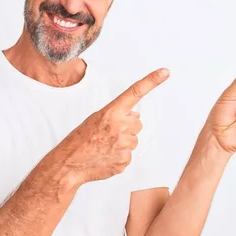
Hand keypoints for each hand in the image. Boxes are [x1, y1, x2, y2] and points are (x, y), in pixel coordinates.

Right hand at [59, 68, 169, 183]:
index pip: (135, 92)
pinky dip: (120, 156)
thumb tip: (136, 115)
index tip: (165, 72)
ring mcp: (124, 145)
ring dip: (123, 142)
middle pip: (137, 123)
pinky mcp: (125, 160)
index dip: (152, 81)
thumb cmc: (80, 140)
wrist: (70, 163)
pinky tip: (106, 156)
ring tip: (105, 146)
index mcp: (111, 112)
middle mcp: (120, 126)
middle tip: (108, 134)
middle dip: (127, 127)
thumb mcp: (95, 119)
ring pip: (134, 140)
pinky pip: (129, 155)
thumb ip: (116, 114)